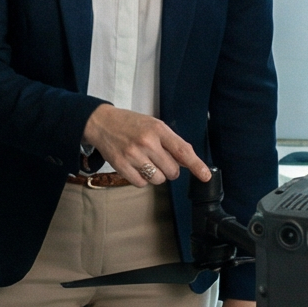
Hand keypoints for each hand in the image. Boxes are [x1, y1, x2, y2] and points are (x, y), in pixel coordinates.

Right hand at [82, 105, 210, 186]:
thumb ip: (172, 142)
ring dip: (156, 175)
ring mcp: (133, 155)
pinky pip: (141, 183)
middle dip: (171, 170)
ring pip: (158, 179)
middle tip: (161, 160)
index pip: (182, 151)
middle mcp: (146, 142)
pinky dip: (142, 179)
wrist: (102, 122)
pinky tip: (137, 167)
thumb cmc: (131, 124)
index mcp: (158, 129)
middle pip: (172, 170)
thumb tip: (189, 162)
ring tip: (147, 163)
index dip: (196, 165)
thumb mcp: (154, 125)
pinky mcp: (121, 166)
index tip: (205, 176)